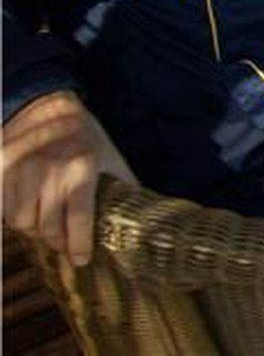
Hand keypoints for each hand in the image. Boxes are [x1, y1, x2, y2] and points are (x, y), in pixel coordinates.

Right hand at [2, 91, 135, 266]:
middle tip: (65, 244)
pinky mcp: (2, 171)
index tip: (81, 259)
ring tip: (47, 223)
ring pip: (23, 222)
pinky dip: (15, 216)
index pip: (78, 219)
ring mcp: (23, 171)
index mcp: (82, 168)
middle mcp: (51, 171)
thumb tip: (145, 219)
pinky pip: (4, 210)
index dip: (79, 244)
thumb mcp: (111, 159)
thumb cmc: (85, 138)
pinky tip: (29, 210)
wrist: (49, 109)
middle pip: (48, 227)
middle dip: (57, 241)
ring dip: (35, 228)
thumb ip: (124, 188)